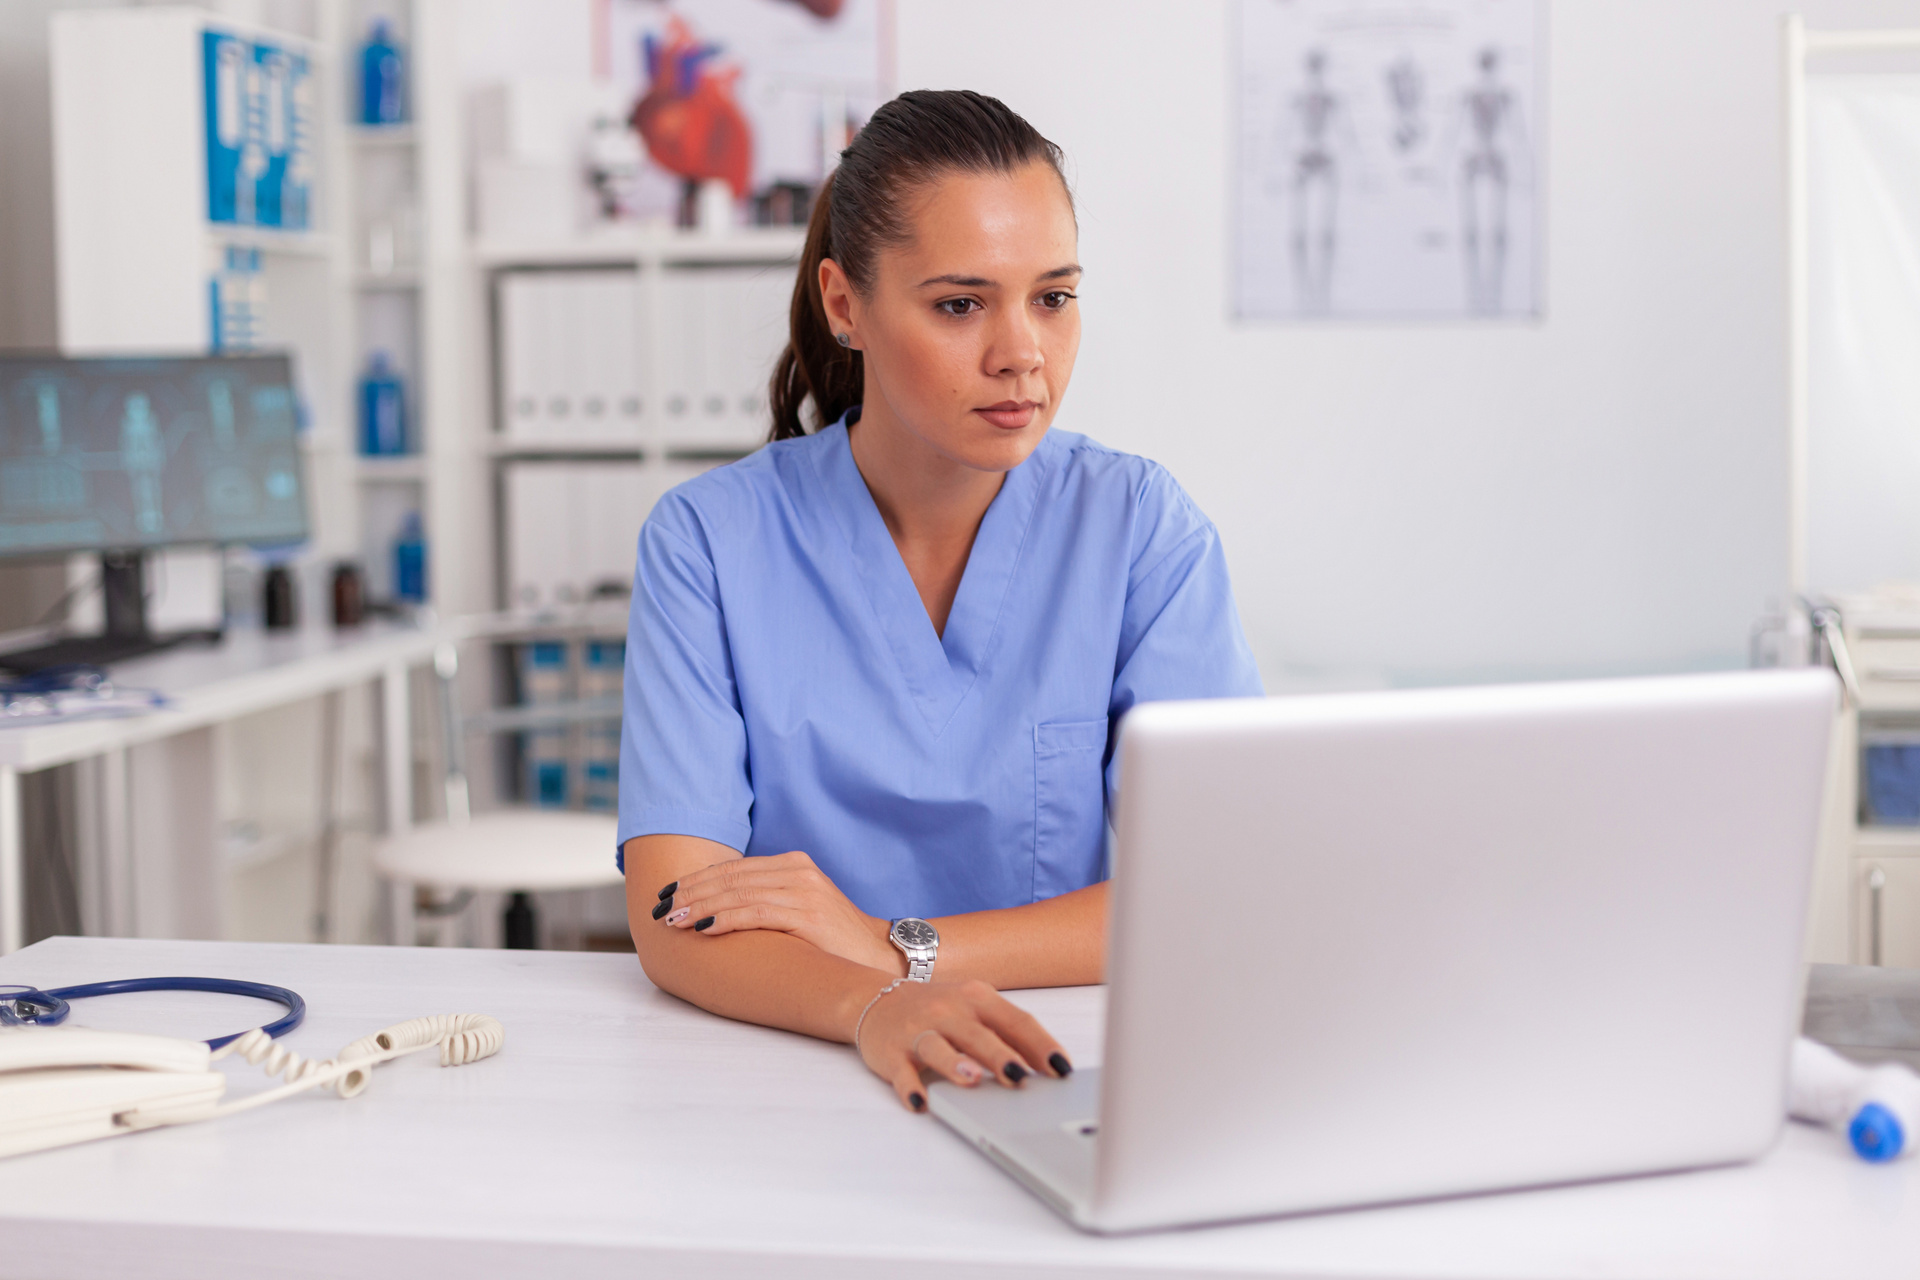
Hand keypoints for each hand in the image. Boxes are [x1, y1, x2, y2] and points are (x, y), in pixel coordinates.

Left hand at [652, 851, 897, 972]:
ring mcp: (805, 891)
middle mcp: (798, 871)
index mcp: (794, 865)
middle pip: (731, 878)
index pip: (734, 869)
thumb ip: (767, 900)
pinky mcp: (808, 914)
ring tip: (673, 920)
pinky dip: (724, 918)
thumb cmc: (833, 941)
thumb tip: (717, 907)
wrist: (878, 957)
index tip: (667, 893)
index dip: (696, 880)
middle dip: (690, 893)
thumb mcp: (799, 909)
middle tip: (661, 908)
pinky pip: (756, 913)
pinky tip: (703, 928)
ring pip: (738, 894)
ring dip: (699, 907)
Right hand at [855, 979, 1072, 1111]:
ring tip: (972, 1080)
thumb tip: (1048, 1065)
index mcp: (977, 998)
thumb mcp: (976, 1009)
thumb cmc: (940, 1011)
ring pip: (937, 1047)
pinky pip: (901, 1071)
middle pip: (978, 1034)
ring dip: (954, 1064)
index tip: (1061, 1069)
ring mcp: (918, 1030)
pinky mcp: (891, 1052)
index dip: (1040, 1045)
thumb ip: (1008, 1033)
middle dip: (1000, 1055)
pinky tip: (919, 1101)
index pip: (1015, 1021)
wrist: (877, 1000)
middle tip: (1020, 1077)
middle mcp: (948, 1011)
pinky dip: (909, 1086)